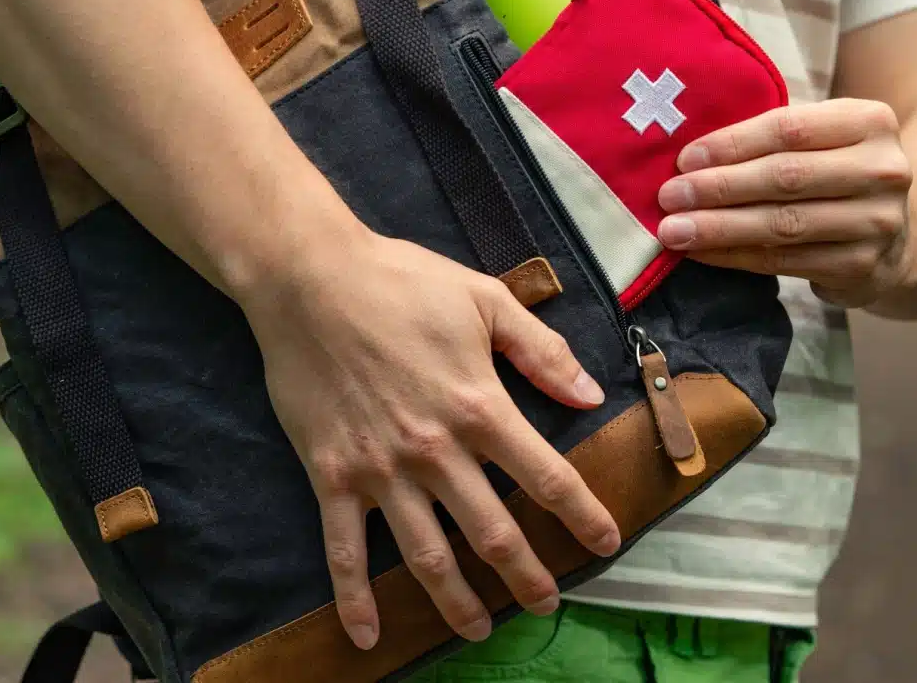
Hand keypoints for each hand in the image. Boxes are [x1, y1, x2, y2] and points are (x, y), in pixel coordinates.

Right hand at [237, 232, 621, 649]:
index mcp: (480, 407)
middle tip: (546, 604)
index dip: (583, 515)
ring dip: (457, 602)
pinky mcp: (332, 477)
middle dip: (526, 576)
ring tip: (479, 631)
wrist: (309, 280)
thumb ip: (541, 351)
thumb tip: (590, 396)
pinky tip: (367, 635)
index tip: (607, 543)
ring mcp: (381, 471)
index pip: (547, 476)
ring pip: (427, 556)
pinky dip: (354, 598)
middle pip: (493, 532)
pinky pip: (344, 550)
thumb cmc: (402, 283)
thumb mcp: (486, 300)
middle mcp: (436, 451)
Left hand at [655, 100, 913, 307]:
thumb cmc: (838, 172)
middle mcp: (883, 171)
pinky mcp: (861, 267)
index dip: (732, 144)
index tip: (685, 159)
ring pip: (782, 224)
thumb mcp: (825, 139)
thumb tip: (691, 157)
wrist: (899, 234)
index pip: (790, 129)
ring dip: (719, 228)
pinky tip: (701, 252)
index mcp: (871, 122)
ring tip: (674, 230)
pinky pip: (782, 261)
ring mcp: (876, 223)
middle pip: (785, 177)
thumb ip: (775, 138)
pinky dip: (735, 256)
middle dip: (719, 188)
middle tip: (669, 196)